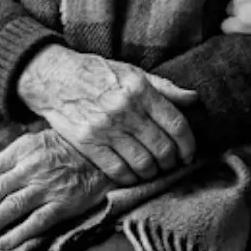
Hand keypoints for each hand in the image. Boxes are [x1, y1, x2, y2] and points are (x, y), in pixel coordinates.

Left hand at [0, 130, 111, 250]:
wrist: (105, 150)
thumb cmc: (64, 147)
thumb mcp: (31, 144)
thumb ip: (3, 160)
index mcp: (18, 152)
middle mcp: (29, 168)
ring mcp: (47, 186)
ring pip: (9, 207)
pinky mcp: (65, 202)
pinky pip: (39, 220)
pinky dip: (19, 232)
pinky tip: (2, 243)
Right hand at [15, 45, 197, 184]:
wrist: (56, 78)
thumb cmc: (99, 74)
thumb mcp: (134, 72)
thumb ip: (165, 87)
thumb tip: (194, 99)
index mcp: (140, 89)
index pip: (176, 124)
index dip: (189, 144)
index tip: (189, 152)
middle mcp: (125, 109)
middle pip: (163, 148)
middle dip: (173, 161)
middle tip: (172, 163)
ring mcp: (106, 128)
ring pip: (143, 163)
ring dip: (154, 172)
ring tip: (154, 169)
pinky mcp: (88, 143)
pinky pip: (118, 171)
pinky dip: (131, 177)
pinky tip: (134, 174)